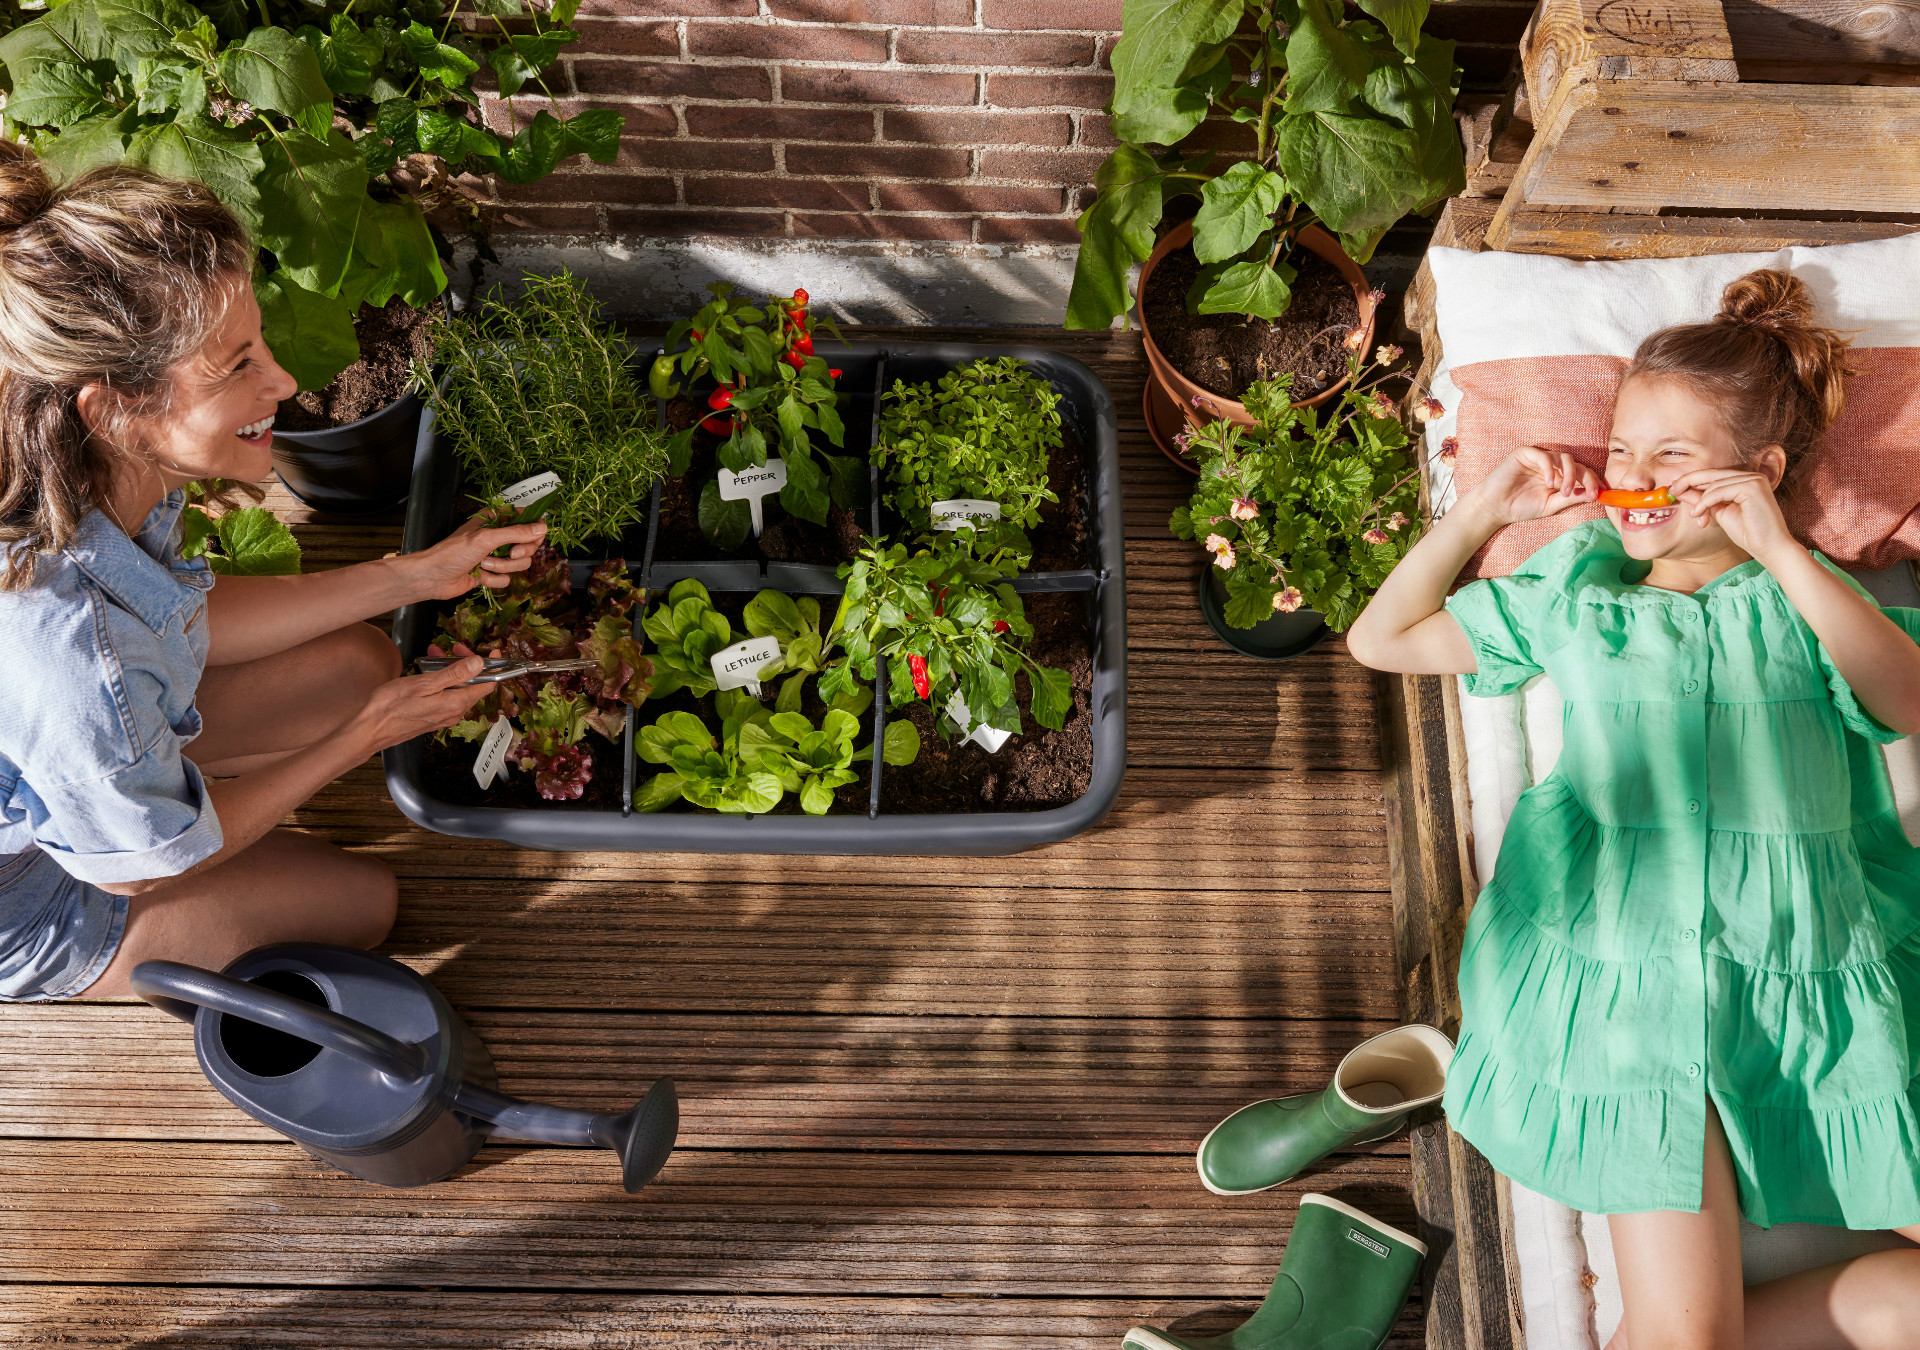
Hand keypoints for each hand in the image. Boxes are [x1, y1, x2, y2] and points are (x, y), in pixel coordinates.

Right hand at [349, 658, 491, 752]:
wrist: (368, 730)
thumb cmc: (391, 708)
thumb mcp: (424, 683)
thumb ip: (454, 674)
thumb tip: (478, 664)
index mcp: (456, 704)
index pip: (487, 685)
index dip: (493, 667)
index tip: (493, 652)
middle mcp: (453, 713)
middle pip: (471, 685)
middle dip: (466, 664)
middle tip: (455, 648)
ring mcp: (442, 716)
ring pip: (456, 689)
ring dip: (450, 670)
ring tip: (435, 655)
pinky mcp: (432, 717)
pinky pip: (444, 696)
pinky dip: (440, 681)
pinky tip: (427, 671)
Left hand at [402, 515, 548, 601]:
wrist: (433, 577)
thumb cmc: (454, 552)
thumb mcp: (486, 538)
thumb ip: (516, 533)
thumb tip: (542, 528)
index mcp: (495, 520)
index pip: (526, 520)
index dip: (533, 530)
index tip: (532, 539)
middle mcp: (498, 537)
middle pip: (528, 545)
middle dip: (518, 553)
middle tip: (509, 554)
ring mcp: (495, 556)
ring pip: (519, 564)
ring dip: (502, 567)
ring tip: (483, 565)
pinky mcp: (492, 573)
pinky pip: (506, 579)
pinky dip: (494, 580)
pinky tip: (479, 577)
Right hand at [1464, 446, 1601, 527]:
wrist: (1494, 507)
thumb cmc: (1520, 507)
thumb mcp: (1551, 505)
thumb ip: (1570, 498)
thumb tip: (1593, 494)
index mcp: (1559, 477)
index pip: (1582, 474)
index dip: (1593, 482)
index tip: (1599, 494)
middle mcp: (1552, 465)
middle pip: (1577, 464)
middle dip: (1585, 478)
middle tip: (1588, 493)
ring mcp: (1539, 457)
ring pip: (1564, 457)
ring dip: (1569, 475)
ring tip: (1564, 491)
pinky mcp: (1526, 453)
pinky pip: (1545, 456)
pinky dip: (1550, 469)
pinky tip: (1548, 483)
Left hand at [1668, 467, 1794, 560]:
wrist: (1768, 548)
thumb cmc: (1747, 533)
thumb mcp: (1719, 513)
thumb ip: (1704, 500)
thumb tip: (1681, 490)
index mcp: (1745, 480)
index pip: (1714, 475)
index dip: (1692, 479)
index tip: (1674, 488)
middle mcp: (1751, 476)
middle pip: (1712, 473)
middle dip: (1688, 481)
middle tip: (1671, 491)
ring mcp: (1754, 479)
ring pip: (1714, 484)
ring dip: (1699, 500)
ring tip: (1695, 516)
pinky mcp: (1753, 486)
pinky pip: (1719, 490)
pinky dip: (1705, 502)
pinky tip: (1699, 515)